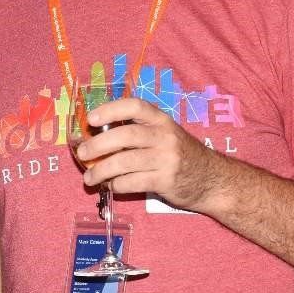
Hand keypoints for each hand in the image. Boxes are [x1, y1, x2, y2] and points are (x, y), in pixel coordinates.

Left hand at [76, 96, 217, 212]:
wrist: (211, 179)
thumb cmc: (180, 154)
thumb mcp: (164, 135)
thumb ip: (138, 131)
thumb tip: (96, 137)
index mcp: (161, 120)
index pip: (135, 106)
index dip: (111, 109)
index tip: (92, 119)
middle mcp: (165, 136)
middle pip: (126, 135)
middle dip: (99, 144)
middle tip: (82, 153)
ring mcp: (166, 159)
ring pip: (125, 162)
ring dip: (101, 170)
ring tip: (89, 178)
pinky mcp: (165, 181)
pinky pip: (133, 182)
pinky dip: (117, 185)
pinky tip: (111, 186)